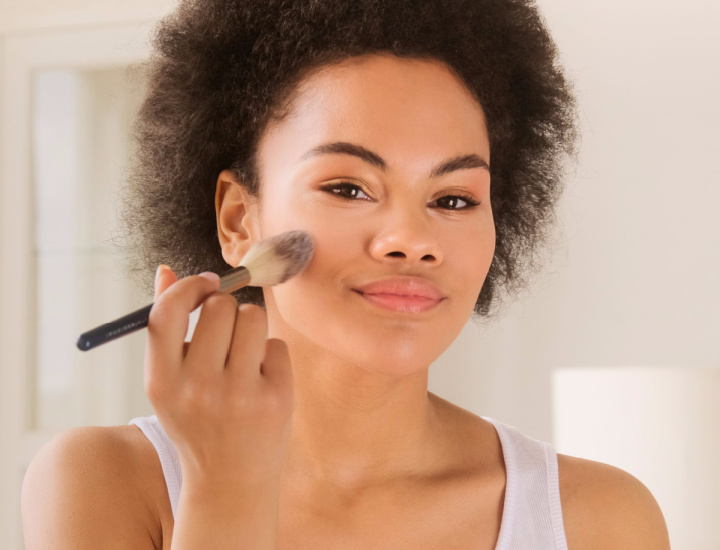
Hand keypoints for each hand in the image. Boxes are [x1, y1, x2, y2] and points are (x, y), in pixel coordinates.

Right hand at [144, 265, 294, 486]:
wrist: (230, 483)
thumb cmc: (198, 422)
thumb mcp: (169, 383)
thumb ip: (165, 328)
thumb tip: (166, 270)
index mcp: (161, 381)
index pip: (167, 312)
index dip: (188, 287)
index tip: (206, 283)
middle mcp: (197, 387)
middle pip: (219, 306)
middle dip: (226, 309)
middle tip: (227, 334)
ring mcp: (239, 394)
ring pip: (252, 316)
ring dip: (251, 327)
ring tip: (245, 355)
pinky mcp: (276, 398)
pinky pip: (277, 344)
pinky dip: (271, 357)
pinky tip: (262, 383)